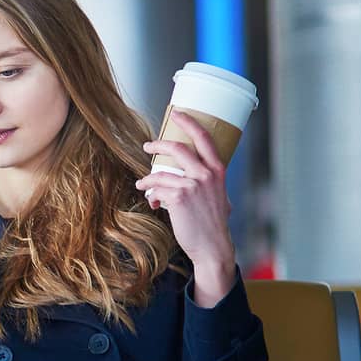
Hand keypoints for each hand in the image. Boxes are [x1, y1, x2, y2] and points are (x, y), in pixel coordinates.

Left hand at [135, 112, 236, 288]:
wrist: (213, 246)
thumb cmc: (213, 223)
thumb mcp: (218, 195)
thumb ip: (206, 181)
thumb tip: (186, 176)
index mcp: (217, 170)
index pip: (204, 138)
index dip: (189, 123)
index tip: (177, 114)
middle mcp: (206, 174)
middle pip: (176, 148)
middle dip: (157, 145)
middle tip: (148, 146)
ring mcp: (192, 185)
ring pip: (160, 173)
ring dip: (147, 179)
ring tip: (142, 185)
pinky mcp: (178, 198)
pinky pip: (156, 189)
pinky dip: (151, 195)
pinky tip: (153, 202)